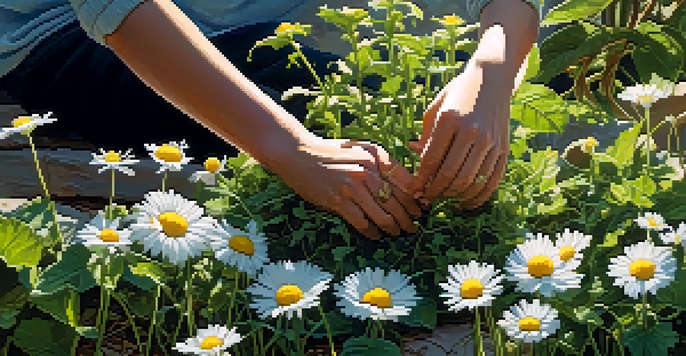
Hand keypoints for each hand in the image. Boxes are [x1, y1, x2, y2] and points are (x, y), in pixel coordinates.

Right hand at [273, 137, 420, 238]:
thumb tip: (405, 186)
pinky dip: (371, 232)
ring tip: (397, 233)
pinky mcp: (338, 201)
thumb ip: (380, 164)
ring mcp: (353, 186)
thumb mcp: (360, 150)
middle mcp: (368, 170)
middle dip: (409, 218)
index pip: (406, 181)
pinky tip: (375, 235)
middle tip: (413, 228)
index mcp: (376, 156)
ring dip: (393, 228)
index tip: (421, 210)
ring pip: (383, 215)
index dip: (416, 199)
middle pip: (397, 201)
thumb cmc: (330, 153)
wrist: (298, 152)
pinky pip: (362, 222)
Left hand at [409, 63, 510, 208]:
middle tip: (427, 199)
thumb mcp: (437, 107)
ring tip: (445, 199)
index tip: (415, 190)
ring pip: (471, 181)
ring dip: (455, 196)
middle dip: (436, 192)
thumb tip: (415, 155)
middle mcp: (471, 131)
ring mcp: (490, 141)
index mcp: (450, 120)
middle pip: (451, 175)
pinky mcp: (503, 148)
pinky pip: (492, 180)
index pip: (432, 160)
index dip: (422, 180)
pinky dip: (479, 196)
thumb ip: (426, 134)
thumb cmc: (459, 92)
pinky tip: (467, 202)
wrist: (493, 78)